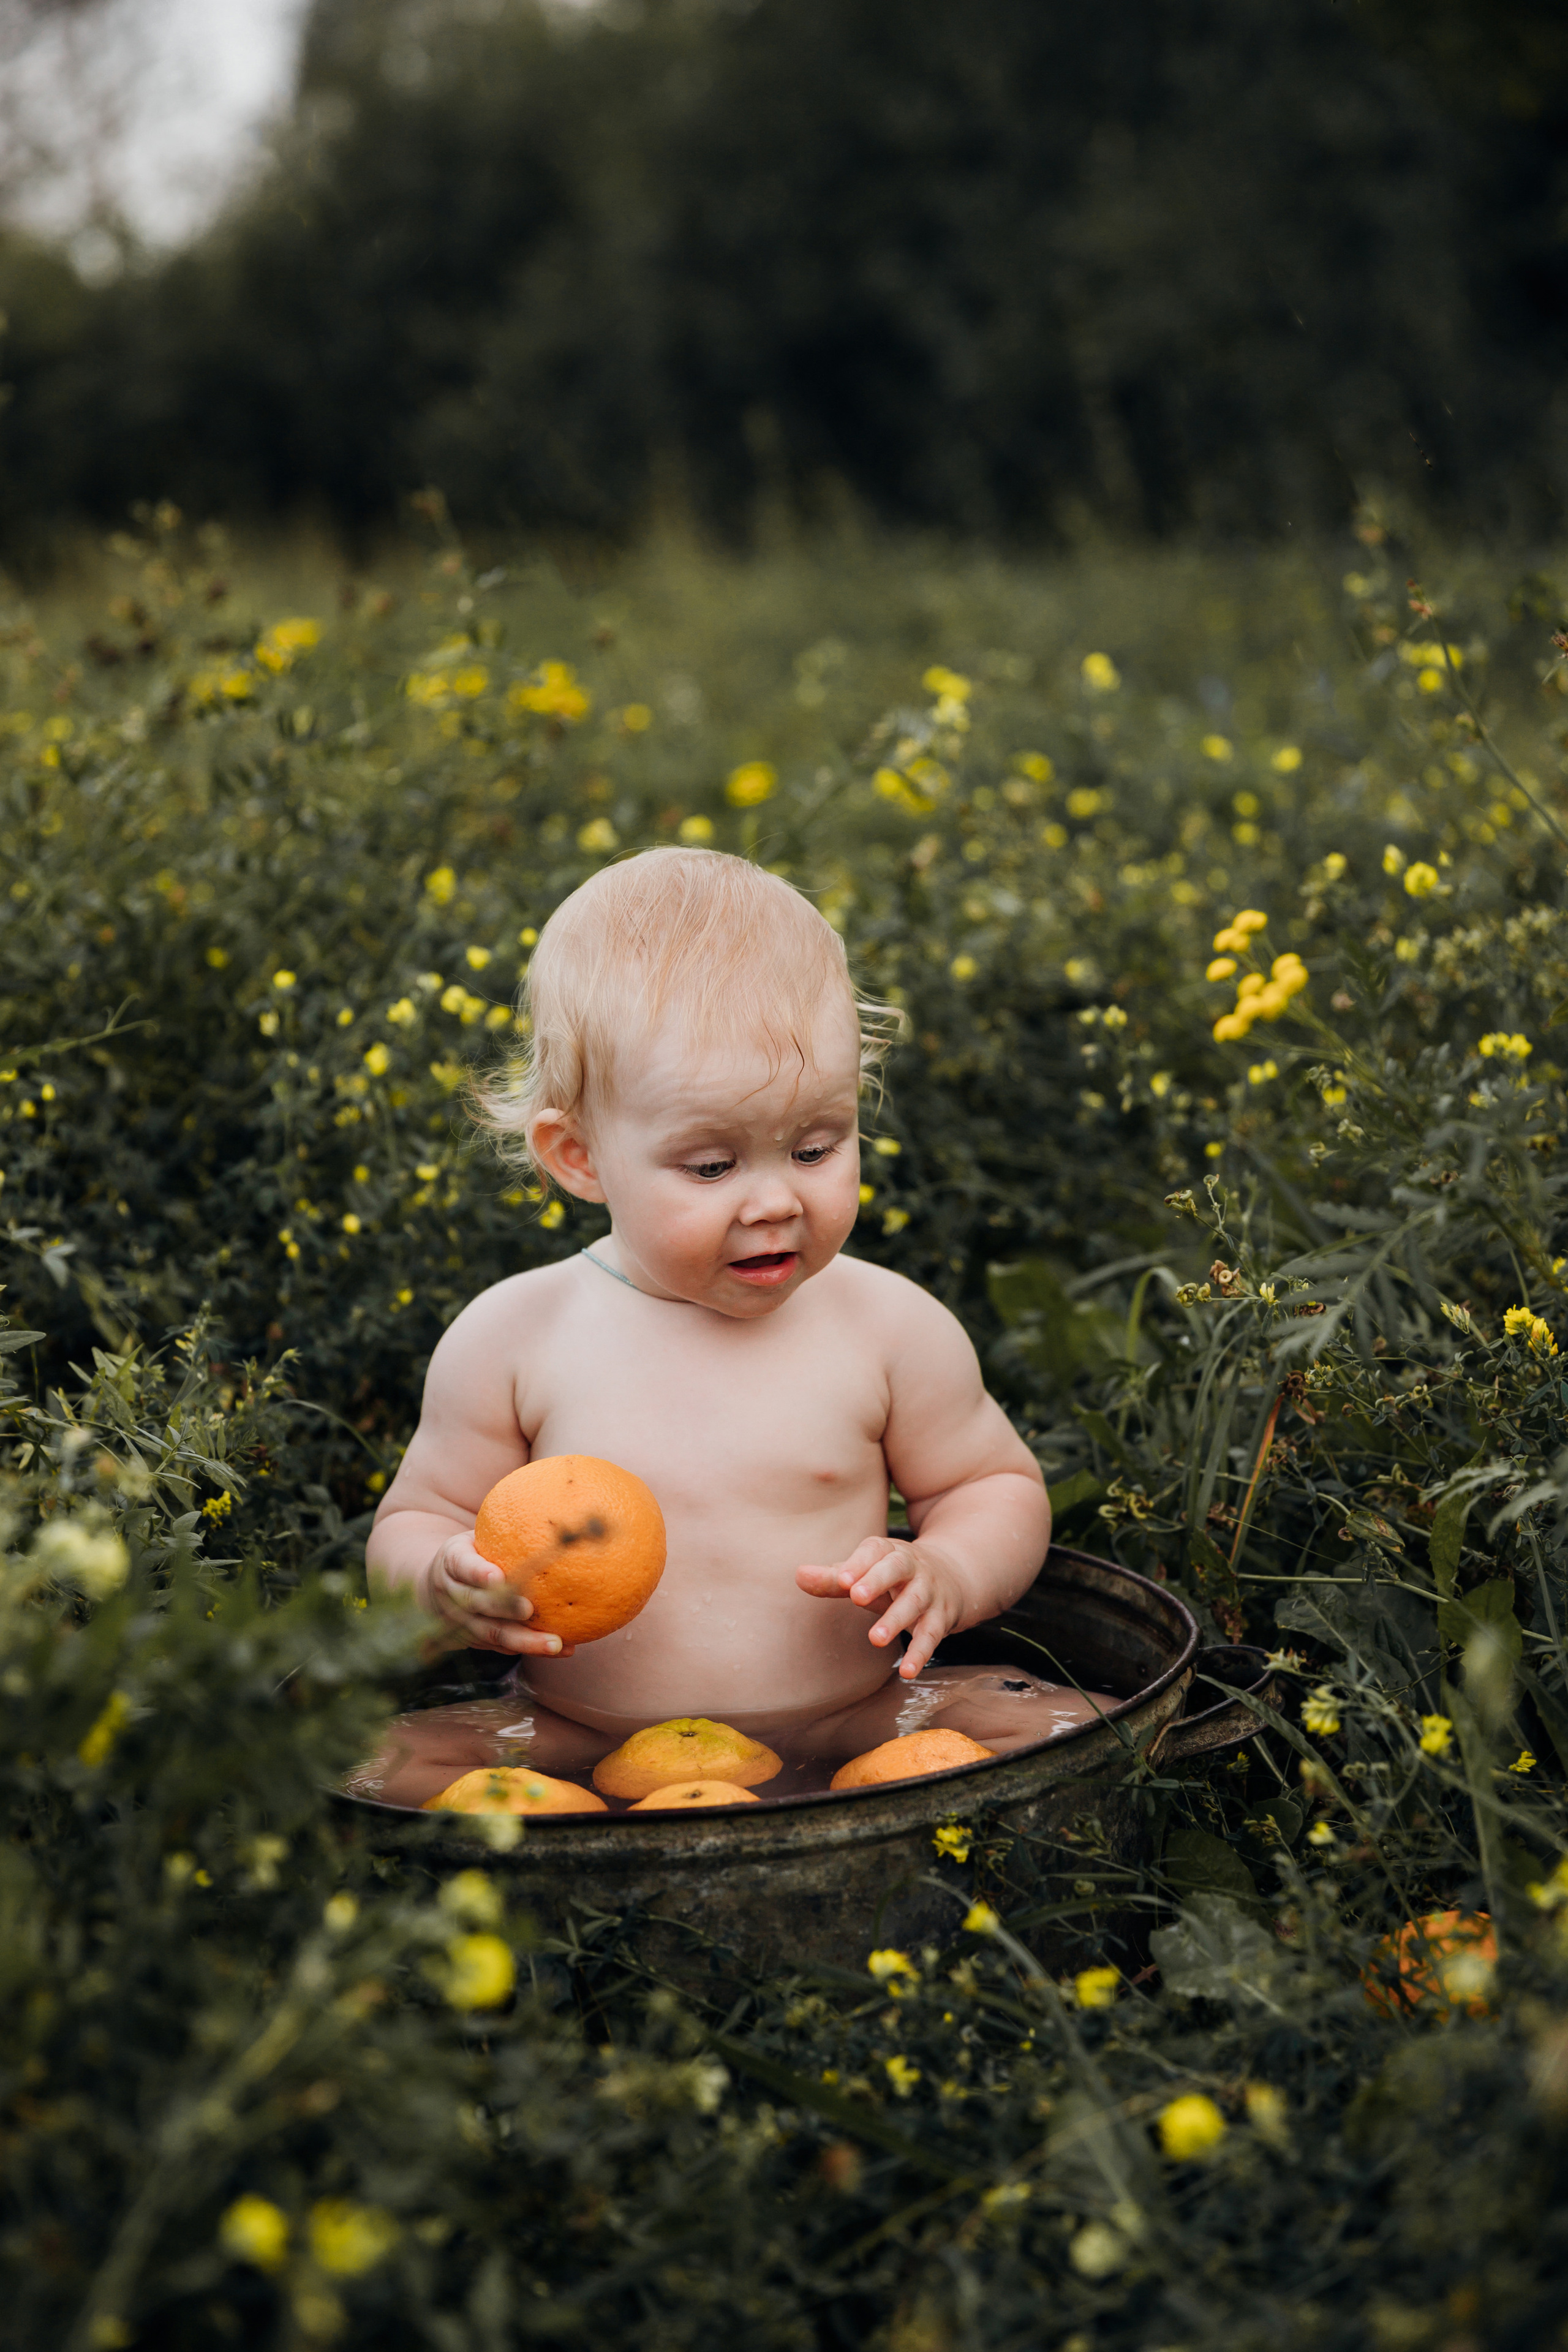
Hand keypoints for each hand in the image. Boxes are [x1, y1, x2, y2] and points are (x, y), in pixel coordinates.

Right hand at [417, 1532, 575, 1657]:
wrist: (435, 1587)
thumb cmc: (472, 1553)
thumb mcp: (475, 1535)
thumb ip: (504, 1523)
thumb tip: (550, 1485)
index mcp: (452, 1562)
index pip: (462, 1566)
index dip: (477, 1573)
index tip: (497, 1576)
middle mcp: (453, 1595)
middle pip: (477, 1605)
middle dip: (503, 1609)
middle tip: (529, 1609)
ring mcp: (462, 1623)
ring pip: (492, 1634)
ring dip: (525, 1641)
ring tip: (557, 1643)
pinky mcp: (476, 1642)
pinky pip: (505, 1648)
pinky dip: (534, 1648)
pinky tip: (567, 1649)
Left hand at [795, 1535, 965, 1677]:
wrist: (952, 1575)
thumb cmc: (893, 1577)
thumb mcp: (866, 1574)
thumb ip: (833, 1578)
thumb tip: (799, 1575)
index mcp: (888, 1552)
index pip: (874, 1551)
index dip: (858, 1564)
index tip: (843, 1580)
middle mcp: (912, 1568)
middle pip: (896, 1569)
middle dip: (878, 1581)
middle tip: (857, 1597)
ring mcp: (929, 1592)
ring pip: (914, 1602)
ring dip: (896, 1620)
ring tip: (875, 1639)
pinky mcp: (940, 1618)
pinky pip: (931, 1636)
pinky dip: (920, 1653)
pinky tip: (907, 1671)